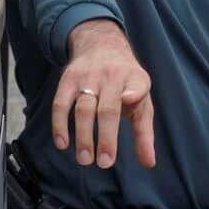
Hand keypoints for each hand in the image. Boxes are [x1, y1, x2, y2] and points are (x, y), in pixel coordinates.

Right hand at [53, 19, 153, 168]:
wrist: (100, 44)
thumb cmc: (125, 83)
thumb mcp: (141, 100)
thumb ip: (144, 132)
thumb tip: (148, 163)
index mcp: (134, 79)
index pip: (137, 85)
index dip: (134, 93)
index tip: (129, 99)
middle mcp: (111, 77)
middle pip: (107, 109)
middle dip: (106, 137)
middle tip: (104, 162)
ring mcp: (87, 78)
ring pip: (83, 109)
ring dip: (83, 136)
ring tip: (85, 160)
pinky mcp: (68, 80)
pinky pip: (60, 104)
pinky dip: (59, 124)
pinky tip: (62, 143)